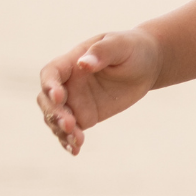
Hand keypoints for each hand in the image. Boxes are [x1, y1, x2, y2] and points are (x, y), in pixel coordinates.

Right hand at [37, 29, 162, 155]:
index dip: (49, 85)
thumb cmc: (131, 48)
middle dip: (54, 113)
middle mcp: (68, 83)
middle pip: (48, 100)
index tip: (59, 96)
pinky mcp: (85, 117)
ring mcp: (75, 101)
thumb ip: (101, 52)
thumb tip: (83, 63)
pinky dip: (69, 141)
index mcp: (71, 61)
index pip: (51, 74)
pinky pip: (71, 131)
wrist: (147, 65)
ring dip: (61, 131)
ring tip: (76, 140)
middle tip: (69, 124)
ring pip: (56, 119)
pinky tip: (75, 150)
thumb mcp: (120, 45)